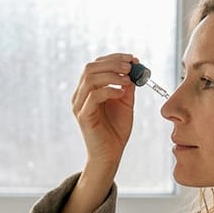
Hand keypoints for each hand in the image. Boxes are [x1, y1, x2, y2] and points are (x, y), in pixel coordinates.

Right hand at [71, 53, 137, 172]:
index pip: (96, 65)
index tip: (132, 58)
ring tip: (128, 79)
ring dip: (112, 75)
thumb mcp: (125, 102)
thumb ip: (127, 85)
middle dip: (112, 63)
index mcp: (88, 90)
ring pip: (90, 78)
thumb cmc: (116, 129)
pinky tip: (122, 93)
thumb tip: (134, 67)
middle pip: (90, 68)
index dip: (114, 58)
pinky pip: (94, 96)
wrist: (111, 154)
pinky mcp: (83, 116)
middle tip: (130, 66)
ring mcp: (79, 105)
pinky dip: (109, 90)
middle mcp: (80, 95)